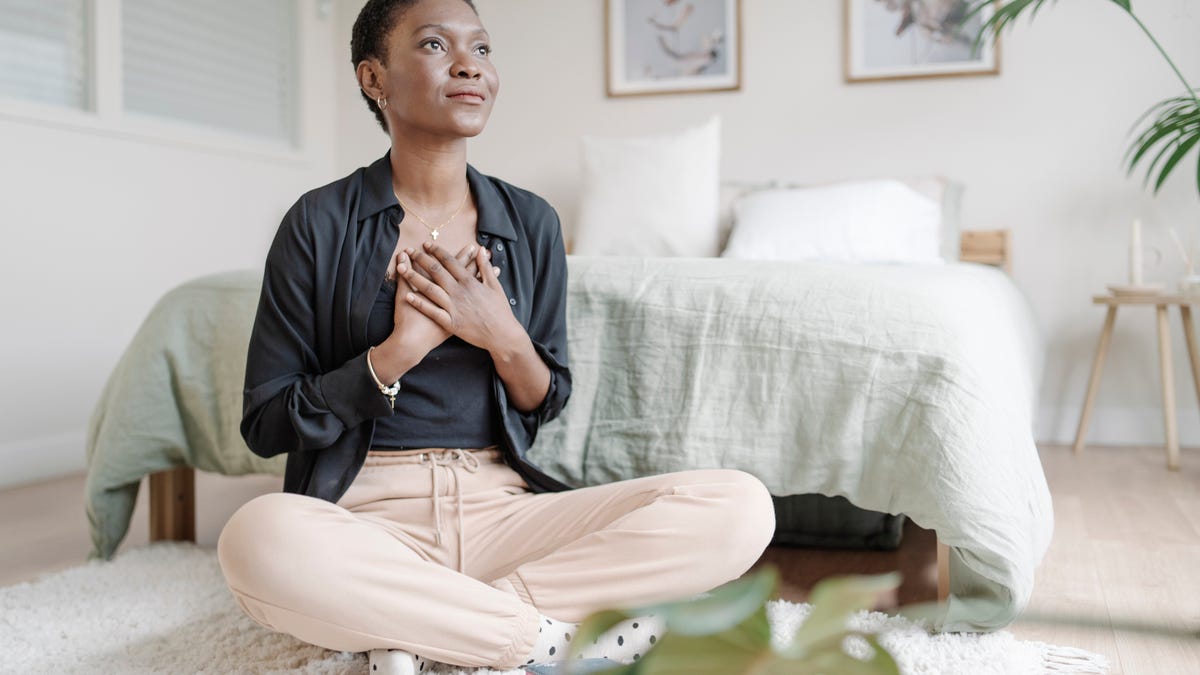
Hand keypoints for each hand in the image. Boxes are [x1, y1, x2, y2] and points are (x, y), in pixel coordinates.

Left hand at [400, 241, 520, 352]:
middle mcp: (459, 292)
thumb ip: (485, 268)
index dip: (437, 251)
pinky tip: (407, 295)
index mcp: (470, 282)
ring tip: (402, 268)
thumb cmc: (500, 311)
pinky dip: (419, 303)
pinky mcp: (450, 322)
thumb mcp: (495, 286)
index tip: (427, 244)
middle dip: (421, 259)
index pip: (450, 261)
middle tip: (410, 250)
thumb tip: (481, 250)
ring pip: (430, 289)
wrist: (502, 335)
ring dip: (415, 277)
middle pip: (436, 271)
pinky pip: (431, 311)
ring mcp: (454, 307)